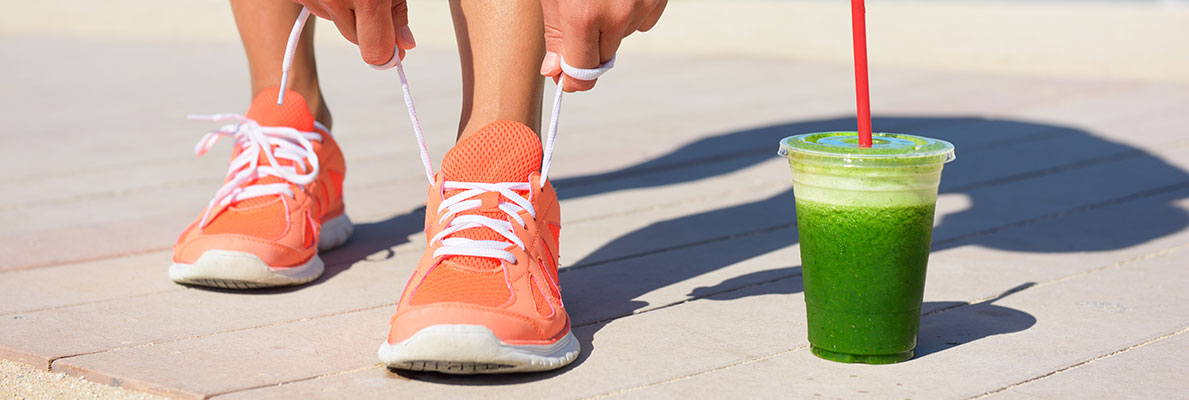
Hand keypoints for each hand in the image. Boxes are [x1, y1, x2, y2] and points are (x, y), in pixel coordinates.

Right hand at [291, 0, 415, 64]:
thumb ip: (397, 13)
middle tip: (370, 1)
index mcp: (367, 0)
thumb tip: (405, 46)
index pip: (376, 53)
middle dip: (365, 25)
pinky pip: (316, 6)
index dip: (388, 54)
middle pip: (354, 38)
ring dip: (343, 9)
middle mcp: (333, 1)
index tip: (395, 51)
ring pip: (335, 21)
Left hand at [541, 0, 666, 91]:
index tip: (564, 76)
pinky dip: (631, 12)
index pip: (582, 73)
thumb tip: (554, 70)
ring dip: (611, 25)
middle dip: (589, 44)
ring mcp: (644, 4)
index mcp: (583, 15)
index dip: (571, 78)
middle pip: (603, 57)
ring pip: (624, 37)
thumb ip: (555, 32)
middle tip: (579, 12)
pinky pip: (643, 20)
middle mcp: (619, 14)